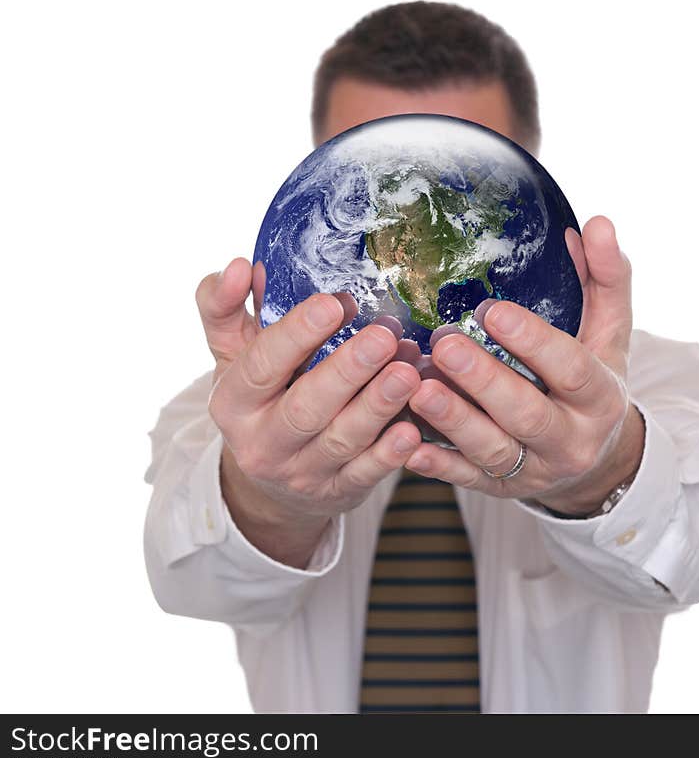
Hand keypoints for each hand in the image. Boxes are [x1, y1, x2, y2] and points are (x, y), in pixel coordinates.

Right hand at [196, 258, 423, 564]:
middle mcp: (263, 442)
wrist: (269, 482)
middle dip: (347, 371)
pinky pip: (366, 474)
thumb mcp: (232, 354)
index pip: (261, 366)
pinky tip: (414, 428)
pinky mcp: (338, 491)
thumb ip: (225, 307)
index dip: (296, 335)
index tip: (334, 302)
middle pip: (305, 408)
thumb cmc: (259, 398)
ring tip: (409, 370)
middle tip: (384, 335)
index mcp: (233, 401)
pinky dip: (390, 454)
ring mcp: (302, 472)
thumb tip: (239, 266)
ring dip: (378, 405)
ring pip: (342, 440)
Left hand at [403, 216, 645, 515]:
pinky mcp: (501, 488)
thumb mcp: (609, 335)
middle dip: (484, 381)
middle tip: (443, 345)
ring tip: (415, 387)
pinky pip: (466, 479)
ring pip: (492, 451)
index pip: (571, 369)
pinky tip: (407, 445)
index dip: (533, 341)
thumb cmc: (592, 385)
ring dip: (452, 421)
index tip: (492, 310)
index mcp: (598, 397)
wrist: (595, 463)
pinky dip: (437, 464)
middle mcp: (570, 439)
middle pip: (526, 414)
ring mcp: (533, 469)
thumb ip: (606, 280)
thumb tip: (597, 223)